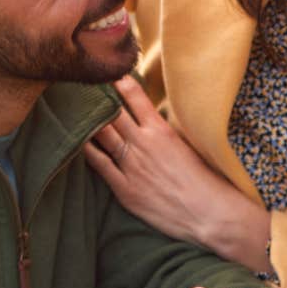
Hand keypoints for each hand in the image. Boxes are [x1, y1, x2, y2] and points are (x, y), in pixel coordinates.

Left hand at [84, 76, 270, 268]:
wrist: (209, 215)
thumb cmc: (206, 180)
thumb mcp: (187, 145)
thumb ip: (165, 131)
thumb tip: (151, 119)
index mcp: (161, 130)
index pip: (135, 97)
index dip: (120, 82)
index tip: (110, 73)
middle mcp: (143, 144)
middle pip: (112, 113)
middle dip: (98, 99)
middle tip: (85, 87)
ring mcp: (132, 167)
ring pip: (102, 135)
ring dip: (89, 121)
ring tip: (76, 109)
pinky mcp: (125, 189)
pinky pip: (99, 165)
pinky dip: (88, 150)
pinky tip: (78, 140)